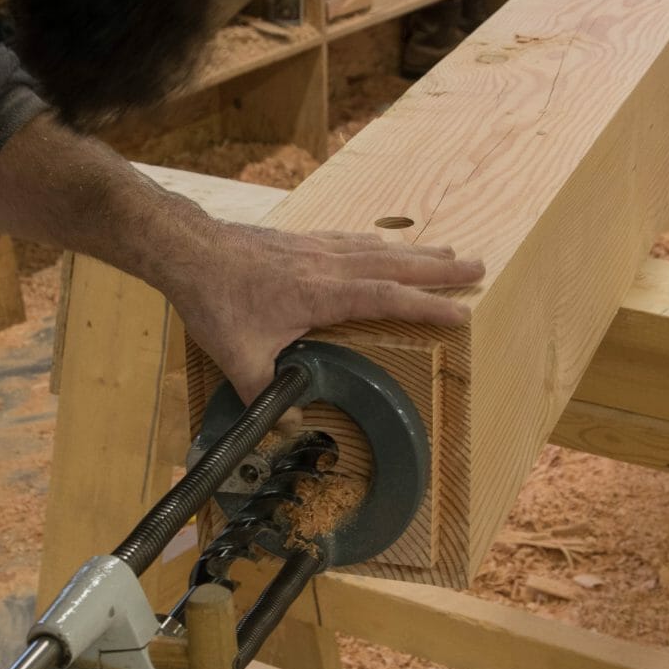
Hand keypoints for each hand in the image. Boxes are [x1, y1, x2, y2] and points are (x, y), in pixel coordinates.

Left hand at [167, 221, 484, 398]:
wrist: (189, 251)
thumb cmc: (216, 300)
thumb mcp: (239, 358)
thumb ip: (266, 395)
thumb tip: (288, 427)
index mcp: (322, 293)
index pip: (386, 298)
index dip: (426, 305)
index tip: (462, 312)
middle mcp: (327, 266)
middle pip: (395, 264)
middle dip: (440, 268)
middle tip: (479, 266)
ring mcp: (316, 249)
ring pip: (378, 249)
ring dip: (416, 252)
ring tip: (449, 252)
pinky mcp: (301, 241)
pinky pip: (352, 241)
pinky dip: (378, 244)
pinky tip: (384, 245)